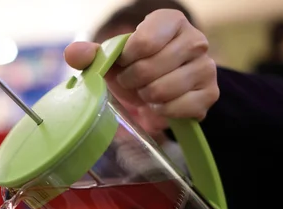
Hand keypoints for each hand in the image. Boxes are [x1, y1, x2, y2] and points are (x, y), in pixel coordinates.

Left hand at [64, 9, 218, 120]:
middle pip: (150, 69)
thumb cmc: (138, 66)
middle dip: (133, 82)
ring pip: (163, 90)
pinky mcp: (210, 94)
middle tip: (133, 82)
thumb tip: (72, 54)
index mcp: (170, 21)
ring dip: (147, 97)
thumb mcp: (114, 59)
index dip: (126, 60)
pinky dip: (163, 112)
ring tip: (147, 92)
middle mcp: (195, 40)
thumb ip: (92, 54)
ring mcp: (206, 67)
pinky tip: (161, 104)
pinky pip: (178, 108)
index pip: (142, 43)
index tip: (125, 63)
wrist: (165, 86)